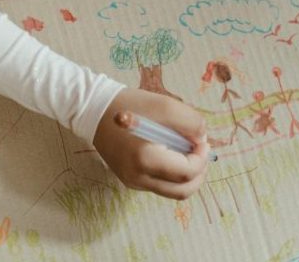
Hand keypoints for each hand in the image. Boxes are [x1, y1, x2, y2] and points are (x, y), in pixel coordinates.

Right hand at [93, 88, 209, 199]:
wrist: (96, 110)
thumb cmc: (131, 105)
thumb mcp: (166, 106)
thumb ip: (191, 123)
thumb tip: (201, 139)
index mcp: (146, 159)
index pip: (187, 172)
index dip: (202, 158)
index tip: (202, 141)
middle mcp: (138, 177)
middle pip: (182, 191)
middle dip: (199, 173)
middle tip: (201, 153)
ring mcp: (133, 181)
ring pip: (172, 192)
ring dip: (187, 176)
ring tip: (188, 154)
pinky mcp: (130, 180)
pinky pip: (159, 185)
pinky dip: (172, 175)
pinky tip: (171, 155)